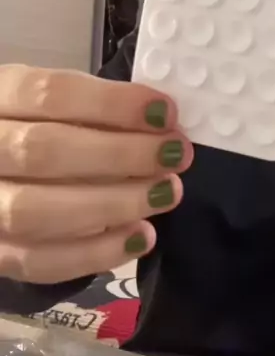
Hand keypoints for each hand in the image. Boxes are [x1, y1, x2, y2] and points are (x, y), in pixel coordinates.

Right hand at [0, 65, 191, 282]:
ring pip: (35, 211)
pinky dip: (93, 253)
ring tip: (166, 193)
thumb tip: (161, 121)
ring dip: (113, 204)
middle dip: (120, 154)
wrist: (0, 174)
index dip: (111, 103)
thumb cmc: (35, 127)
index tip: (165, 112)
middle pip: (43, 151)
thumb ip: (95, 107)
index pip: (48, 94)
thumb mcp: (51, 102)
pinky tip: (140, 237)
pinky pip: (36, 261)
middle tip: (176, 154)